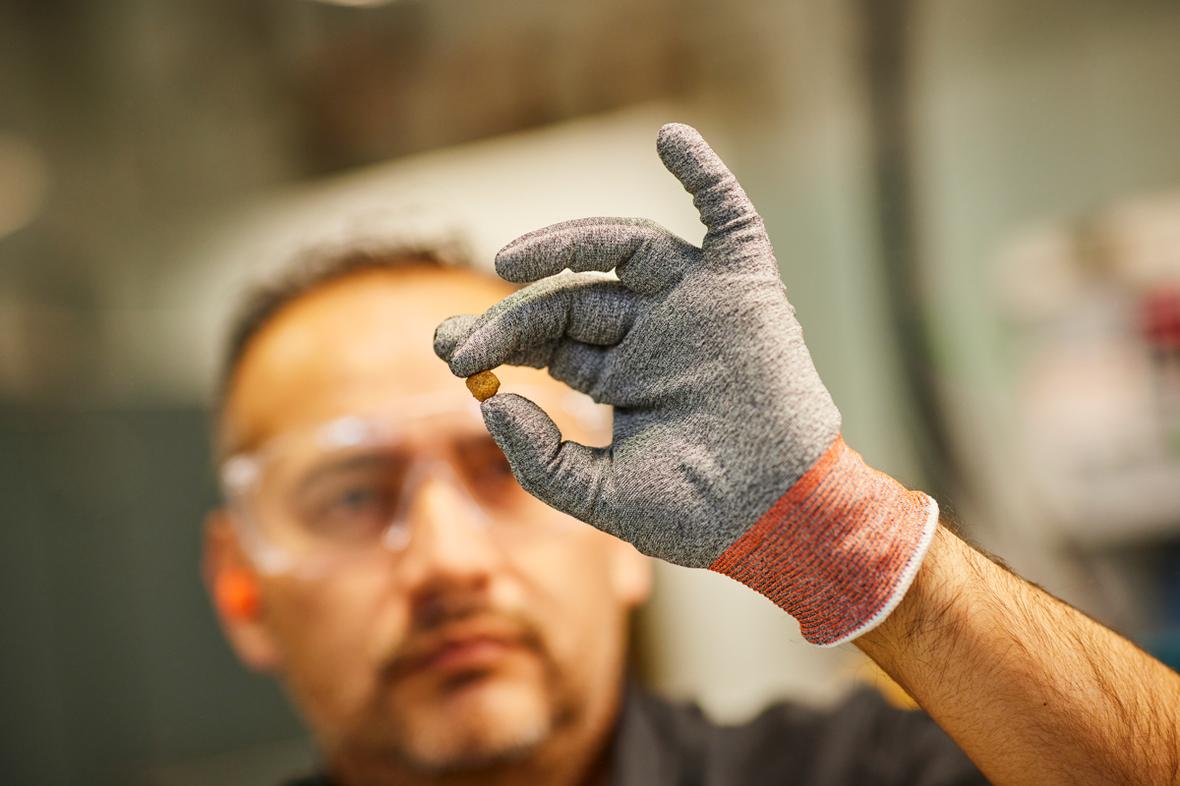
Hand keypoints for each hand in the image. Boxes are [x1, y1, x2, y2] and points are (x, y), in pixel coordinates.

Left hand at [434, 124, 937, 645]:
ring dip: (567, 242)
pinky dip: (706, 174)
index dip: (495, 338)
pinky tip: (671, 138)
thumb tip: (491, 404)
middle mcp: (651, 331)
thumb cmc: (696, 514)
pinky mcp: (744, 286)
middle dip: (512, 314)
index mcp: (619, 376)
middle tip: (460, 339)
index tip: (448, 350)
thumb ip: (540, 458)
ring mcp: (695, 304)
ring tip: (511, 260)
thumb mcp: (599, 495)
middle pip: (571, 298)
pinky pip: (729, 217)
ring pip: (625, 249)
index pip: (546, 339)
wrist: (778, 520)